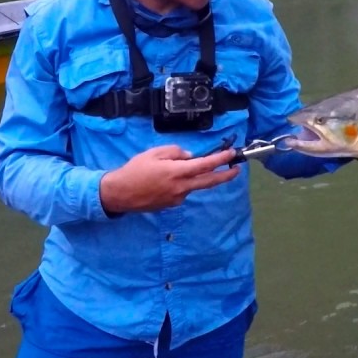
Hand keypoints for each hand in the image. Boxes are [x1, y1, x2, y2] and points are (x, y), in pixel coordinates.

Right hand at [100, 144, 240, 214]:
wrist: (121, 194)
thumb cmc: (135, 170)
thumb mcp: (153, 153)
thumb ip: (174, 152)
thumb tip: (189, 156)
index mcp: (176, 172)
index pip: (204, 165)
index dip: (219, 159)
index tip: (230, 153)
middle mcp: (181, 187)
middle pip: (209, 182)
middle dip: (225, 175)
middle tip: (236, 169)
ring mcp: (177, 198)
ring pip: (193, 185)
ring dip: (194, 177)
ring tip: (175, 169)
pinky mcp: (172, 205)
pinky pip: (182, 191)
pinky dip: (181, 183)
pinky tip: (165, 180)